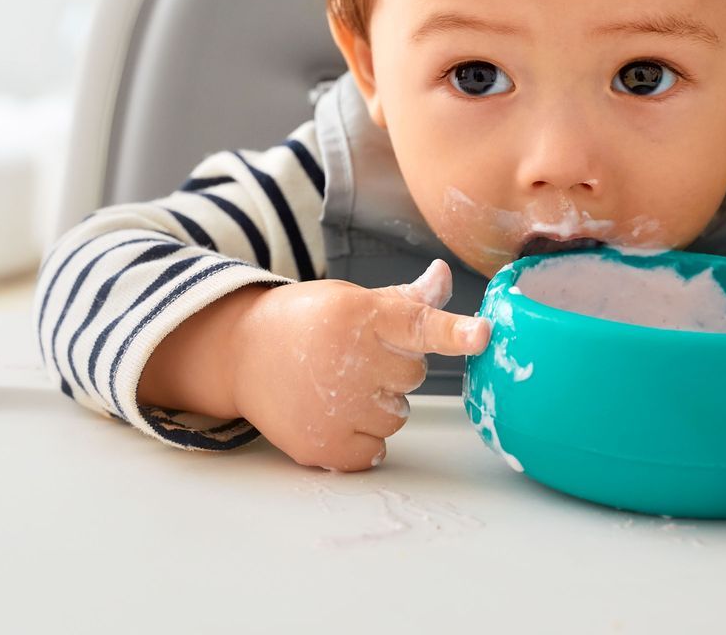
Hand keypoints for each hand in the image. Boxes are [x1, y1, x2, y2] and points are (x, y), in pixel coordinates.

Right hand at [227, 259, 490, 471]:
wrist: (242, 353)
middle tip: (356, 357)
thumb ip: (405, 299)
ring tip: (340, 384)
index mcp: (362, 315)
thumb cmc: (308, 321)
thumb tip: (443, 276)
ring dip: (379, 403)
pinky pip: (376, 449)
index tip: (483, 334)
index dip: (455, 331)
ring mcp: (335, 406)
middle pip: (415, 374)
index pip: (419, 323)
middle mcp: (350, 359)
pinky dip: (361, 438)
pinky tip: (334, 412)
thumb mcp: (353, 300)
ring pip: (398, 415)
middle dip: (395, 367)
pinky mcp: (322, 444)